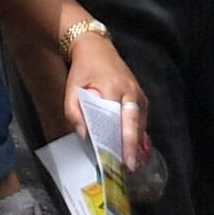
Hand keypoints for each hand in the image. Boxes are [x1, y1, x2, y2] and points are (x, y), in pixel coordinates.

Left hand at [58, 25, 147, 175]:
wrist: (96, 47)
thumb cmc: (83, 68)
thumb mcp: (71, 87)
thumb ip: (73, 111)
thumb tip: (84, 135)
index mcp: (114, 88)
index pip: (119, 119)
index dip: (121, 141)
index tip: (121, 159)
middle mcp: (131, 92)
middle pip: (134, 124)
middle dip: (132, 147)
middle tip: (130, 167)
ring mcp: (139, 94)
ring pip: (140, 124)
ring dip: (136, 144)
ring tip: (130, 164)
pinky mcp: (142, 97)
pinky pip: (141, 119)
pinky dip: (137, 134)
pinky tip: (132, 149)